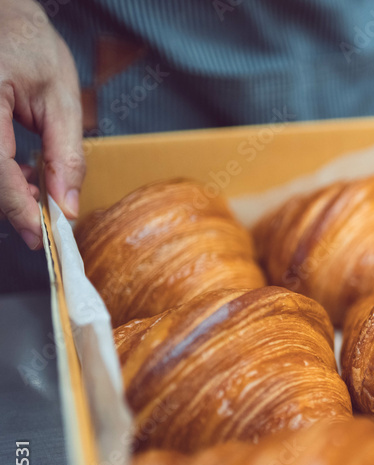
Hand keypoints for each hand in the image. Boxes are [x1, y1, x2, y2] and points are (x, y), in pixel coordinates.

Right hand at [0, 0, 83, 249]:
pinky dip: (1, 176)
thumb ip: (66, 154)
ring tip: (40, 194)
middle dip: (14, 205)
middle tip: (47, 223)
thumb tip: (68, 205)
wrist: (1, 15)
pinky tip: (24, 177)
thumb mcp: (61, 98)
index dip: (17, 206)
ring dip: (8, 191)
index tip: (41, 235)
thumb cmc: (30, 45)